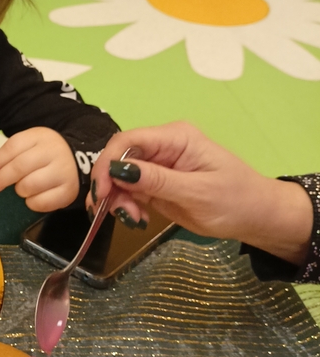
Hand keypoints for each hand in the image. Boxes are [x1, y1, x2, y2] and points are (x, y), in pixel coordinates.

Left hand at [0, 127, 78, 209]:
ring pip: (29, 186)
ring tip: (21, 188)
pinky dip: (31, 203)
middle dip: (1, 180)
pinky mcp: (68, 191)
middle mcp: (54, 152)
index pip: (13, 146)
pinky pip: (41, 203)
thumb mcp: (30, 145)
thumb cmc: (45, 155)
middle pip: (20, 166)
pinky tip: (33, 197)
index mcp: (40, 137)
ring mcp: (63, 172)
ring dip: (19, 190)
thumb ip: (11, 155)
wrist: (78, 160)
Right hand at [88, 122, 313, 264]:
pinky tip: (136, 218)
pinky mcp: (156, 184)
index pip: (128, 141)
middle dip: (110, 185)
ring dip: (117, 198)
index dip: (108, 163)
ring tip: (132, 219)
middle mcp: (162, 147)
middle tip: (117, 213)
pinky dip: (125, 204)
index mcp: (175, 137)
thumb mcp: (196, 192)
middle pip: (118, 158)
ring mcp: (158, 165)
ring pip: (119, 176)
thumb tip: (119, 170)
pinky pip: (128, 190)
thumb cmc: (235, 200)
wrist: (256, 217)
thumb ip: (157, 181)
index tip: (102, 192)